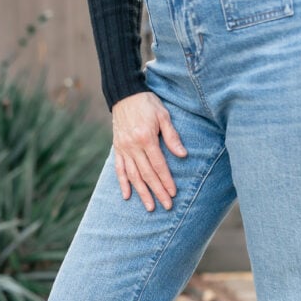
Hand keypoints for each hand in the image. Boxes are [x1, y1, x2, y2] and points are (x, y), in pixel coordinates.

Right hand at [111, 90, 187, 210]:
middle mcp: (133, 146)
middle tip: (166, 206)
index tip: (173, 194)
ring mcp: (123, 148)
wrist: (124, 94)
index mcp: (146, 138)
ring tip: (150, 207)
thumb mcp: (163, 115)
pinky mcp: (117, 148)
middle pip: (147, 174)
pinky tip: (127, 196)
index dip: (166, 181)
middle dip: (157, 192)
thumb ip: (172, 136)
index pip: (158, 165)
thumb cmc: (147, 103)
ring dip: (142, 192)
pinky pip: (119, 169)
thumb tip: (182, 155)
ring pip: (133, 175)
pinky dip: (123, 183)